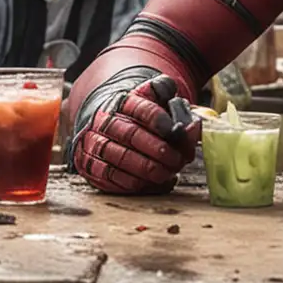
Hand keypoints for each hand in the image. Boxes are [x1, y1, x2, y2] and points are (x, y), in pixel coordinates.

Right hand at [71, 74, 197, 195]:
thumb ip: (177, 107)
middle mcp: (104, 121)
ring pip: (120, 158)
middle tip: (177, 159)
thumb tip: (192, 121)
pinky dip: (136, 183)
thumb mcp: (156, 99)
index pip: (140, 107)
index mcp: (123, 101)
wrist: (105, 123)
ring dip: (148, 168)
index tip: (174, 130)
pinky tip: (156, 182)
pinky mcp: (89, 165)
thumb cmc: (138, 115)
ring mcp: (94, 143)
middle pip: (131, 134)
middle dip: (157, 149)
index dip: (158, 119)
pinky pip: (112, 177)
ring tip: (169, 172)